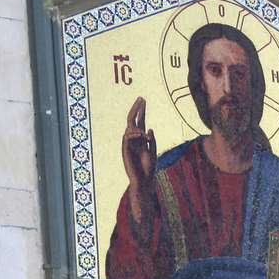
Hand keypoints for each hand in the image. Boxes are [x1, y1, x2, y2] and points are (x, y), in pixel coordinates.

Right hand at [121, 97, 156, 222]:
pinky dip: (134, 134)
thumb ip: (152, 140)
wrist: (144, 180)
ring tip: (145, 136)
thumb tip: (149, 129)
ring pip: (130, 128)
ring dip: (138, 128)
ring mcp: (129, 144)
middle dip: (136, 109)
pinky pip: (127, 137)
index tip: (143, 100)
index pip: (140, 121)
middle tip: (141, 99)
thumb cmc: (148, 168)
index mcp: (141, 139)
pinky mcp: (125, 149)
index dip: (141, 111)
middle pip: (133, 120)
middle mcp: (134, 139)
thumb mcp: (153, 151)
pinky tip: (141, 136)